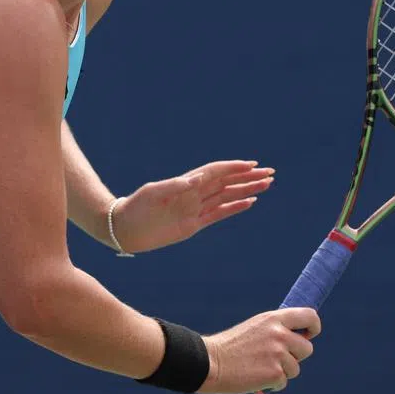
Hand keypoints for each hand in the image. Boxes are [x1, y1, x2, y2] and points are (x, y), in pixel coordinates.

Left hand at [111, 160, 273, 252]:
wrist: (125, 228)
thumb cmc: (137, 207)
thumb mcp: (153, 193)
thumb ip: (174, 186)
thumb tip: (196, 179)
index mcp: (186, 183)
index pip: (216, 172)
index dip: (234, 168)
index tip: (252, 165)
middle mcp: (194, 194)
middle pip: (226, 182)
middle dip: (247, 177)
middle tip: (269, 172)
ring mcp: (195, 209)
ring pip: (227, 196)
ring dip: (246, 190)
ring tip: (266, 185)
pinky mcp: (194, 224)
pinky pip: (219, 214)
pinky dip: (235, 207)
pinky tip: (250, 202)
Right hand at [197, 308, 320, 393]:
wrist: (210, 362)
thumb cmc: (231, 347)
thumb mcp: (255, 328)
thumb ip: (277, 330)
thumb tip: (300, 339)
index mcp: (273, 319)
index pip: (310, 316)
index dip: (313, 328)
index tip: (308, 336)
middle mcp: (279, 334)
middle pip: (307, 348)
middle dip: (295, 357)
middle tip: (274, 359)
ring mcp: (278, 354)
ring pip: (295, 368)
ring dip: (281, 372)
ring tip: (258, 368)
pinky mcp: (276, 373)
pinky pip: (284, 382)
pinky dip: (272, 385)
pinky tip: (255, 378)